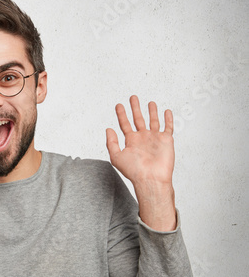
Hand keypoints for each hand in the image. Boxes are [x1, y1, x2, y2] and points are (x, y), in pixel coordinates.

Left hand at [106, 95, 175, 230]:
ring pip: (153, 121)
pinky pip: (168, 127)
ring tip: (150, 102)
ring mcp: (154, 138)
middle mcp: (142, 138)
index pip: (125, 124)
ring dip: (151, 111)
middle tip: (133, 97)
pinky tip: (166, 111)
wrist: (151, 178)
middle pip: (138, 119)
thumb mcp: (116, 156)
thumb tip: (108, 129)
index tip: (119, 105)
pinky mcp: (166, 140)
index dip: (121, 114)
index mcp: (131, 141)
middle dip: (135, 108)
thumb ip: (111, 142)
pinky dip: (168, 119)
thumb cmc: (134, 171)